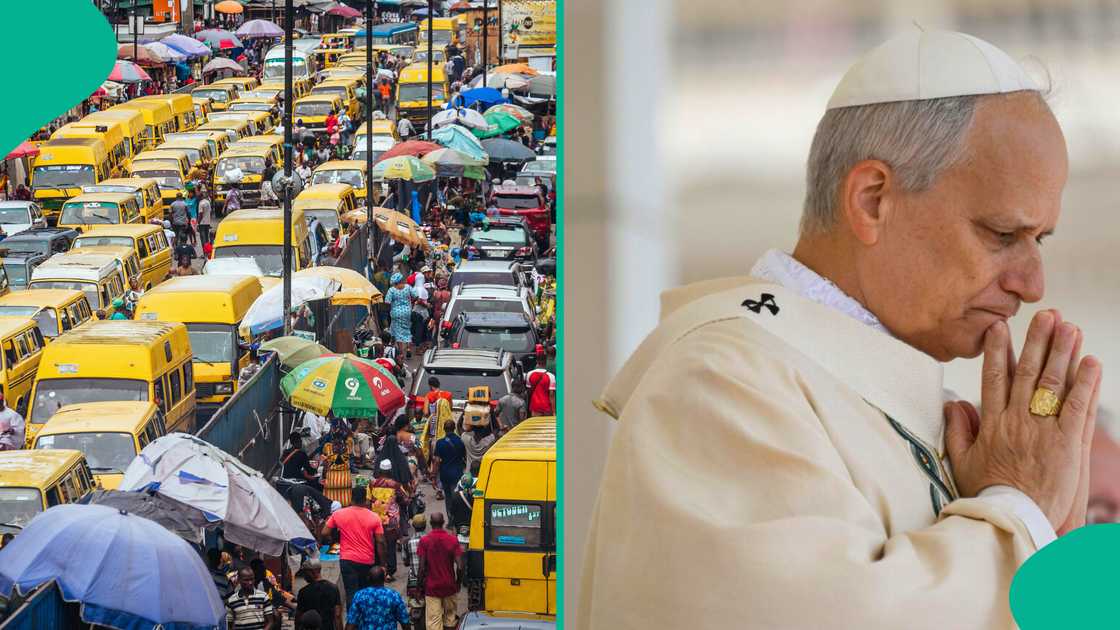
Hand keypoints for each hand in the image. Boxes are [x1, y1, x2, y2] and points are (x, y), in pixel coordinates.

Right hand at [945, 310, 1102, 530]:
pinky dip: (1086, 383)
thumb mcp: (961, 462)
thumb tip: (954, 402)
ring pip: (1053, 383)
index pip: (994, 378)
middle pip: (1027, 372)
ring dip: (1063, 352)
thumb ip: (957, 431)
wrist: (1010, 521)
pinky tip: (1092, 362)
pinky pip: (1078, 407)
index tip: (1000, 327)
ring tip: (1070, 327)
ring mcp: (1042, 431)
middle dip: (1037, 341)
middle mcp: (1016, 420)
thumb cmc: (986, 495)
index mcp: (991, 423)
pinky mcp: (1066, 444)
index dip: (997, 350)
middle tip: (1046, 315)